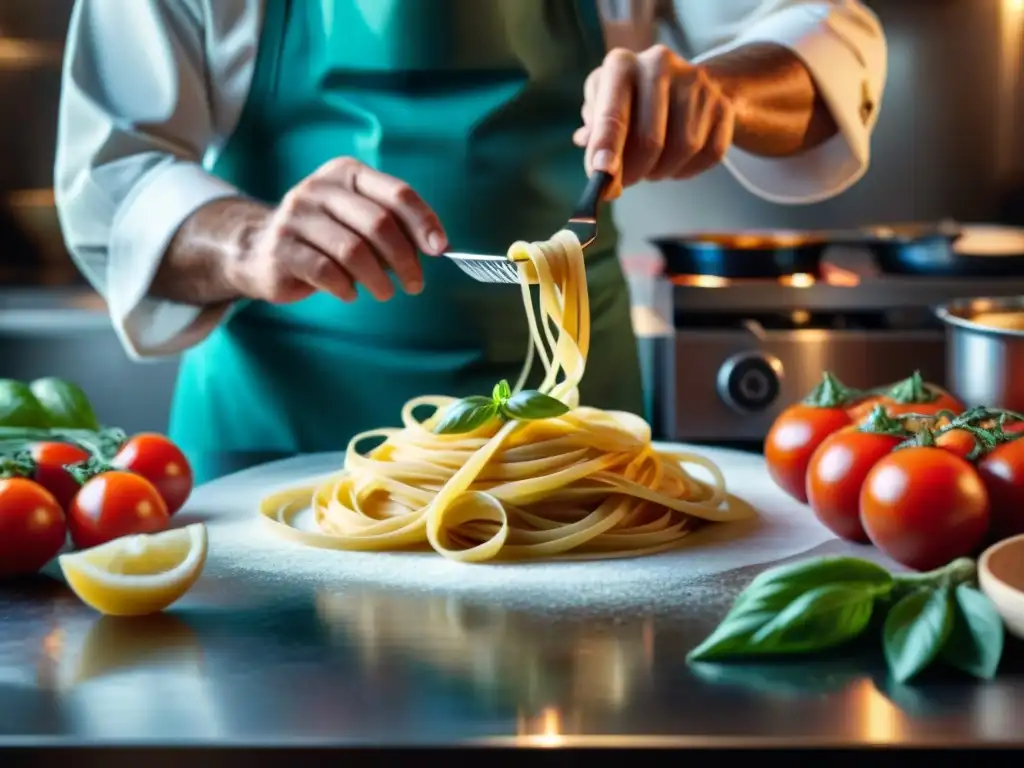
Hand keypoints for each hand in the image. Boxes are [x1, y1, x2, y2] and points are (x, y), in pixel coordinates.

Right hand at [228, 158, 446, 302]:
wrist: (259, 250)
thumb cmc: (324, 237)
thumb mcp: (357, 219)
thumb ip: (392, 226)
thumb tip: (435, 247)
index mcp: (346, 173)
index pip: (396, 193)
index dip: (424, 222)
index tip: (440, 249)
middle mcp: (319, 189)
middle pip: (378, 223)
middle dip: (405, 258)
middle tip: (415, 283)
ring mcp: (296, 217)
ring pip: (353, 250)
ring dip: (378, 278)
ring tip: (385, 293)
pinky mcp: (282, 249)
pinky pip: (326, 272)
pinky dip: (347, 288)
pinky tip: (350, 293)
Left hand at [573, 45, 736, 198]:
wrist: (678, 83)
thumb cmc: (627, 101)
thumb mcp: (600, 108)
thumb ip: (594, 138)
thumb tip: (599, 168)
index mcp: (621, 65)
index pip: (613, 115)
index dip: (606, 149)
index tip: (602, 177)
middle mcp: (659, 64)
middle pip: (650, 140)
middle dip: (634, 172)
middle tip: (623, 183)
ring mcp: (696, 82)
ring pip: (683, 149)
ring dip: (661, 171)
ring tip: (650, 164)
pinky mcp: (722, 103)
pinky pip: (710, 153)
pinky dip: (688, 169)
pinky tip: (674, 162)